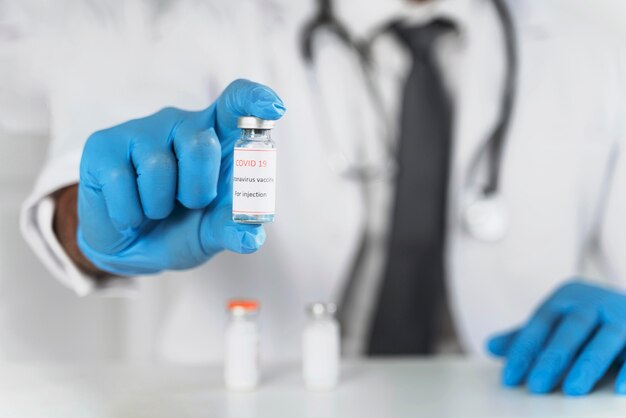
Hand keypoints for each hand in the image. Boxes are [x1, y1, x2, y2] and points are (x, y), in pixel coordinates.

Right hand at [77, 79, 285, 274]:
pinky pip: (121, 181)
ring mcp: (141, 131)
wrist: (129, 247)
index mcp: (216, 138)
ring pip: (158, 167)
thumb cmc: (180, 228)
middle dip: (198, 190)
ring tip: (155, 209)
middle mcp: (181, 125)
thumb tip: (252, 236)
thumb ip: (231, 228)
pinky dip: (129, 213)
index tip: (273, 107)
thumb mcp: (210, 232)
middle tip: (188, 205)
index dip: (253, 99)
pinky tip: (128, 213)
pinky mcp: (103, 145)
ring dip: (159, 206)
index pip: (236, 103)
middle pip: (202, 143)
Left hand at [487, 280, 625, 395]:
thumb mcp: (554, 324)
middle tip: (537, 386)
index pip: (539, 325)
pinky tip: (619, 389)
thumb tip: (490, 346)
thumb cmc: (584, 321)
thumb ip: (525, 337)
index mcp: (565, 298)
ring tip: (572, 390)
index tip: (510, 378)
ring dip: (587, 365)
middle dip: (553, 358)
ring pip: (604, 340)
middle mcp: (593, 303)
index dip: (523, 352)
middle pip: (571, 330)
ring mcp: (621, 315)